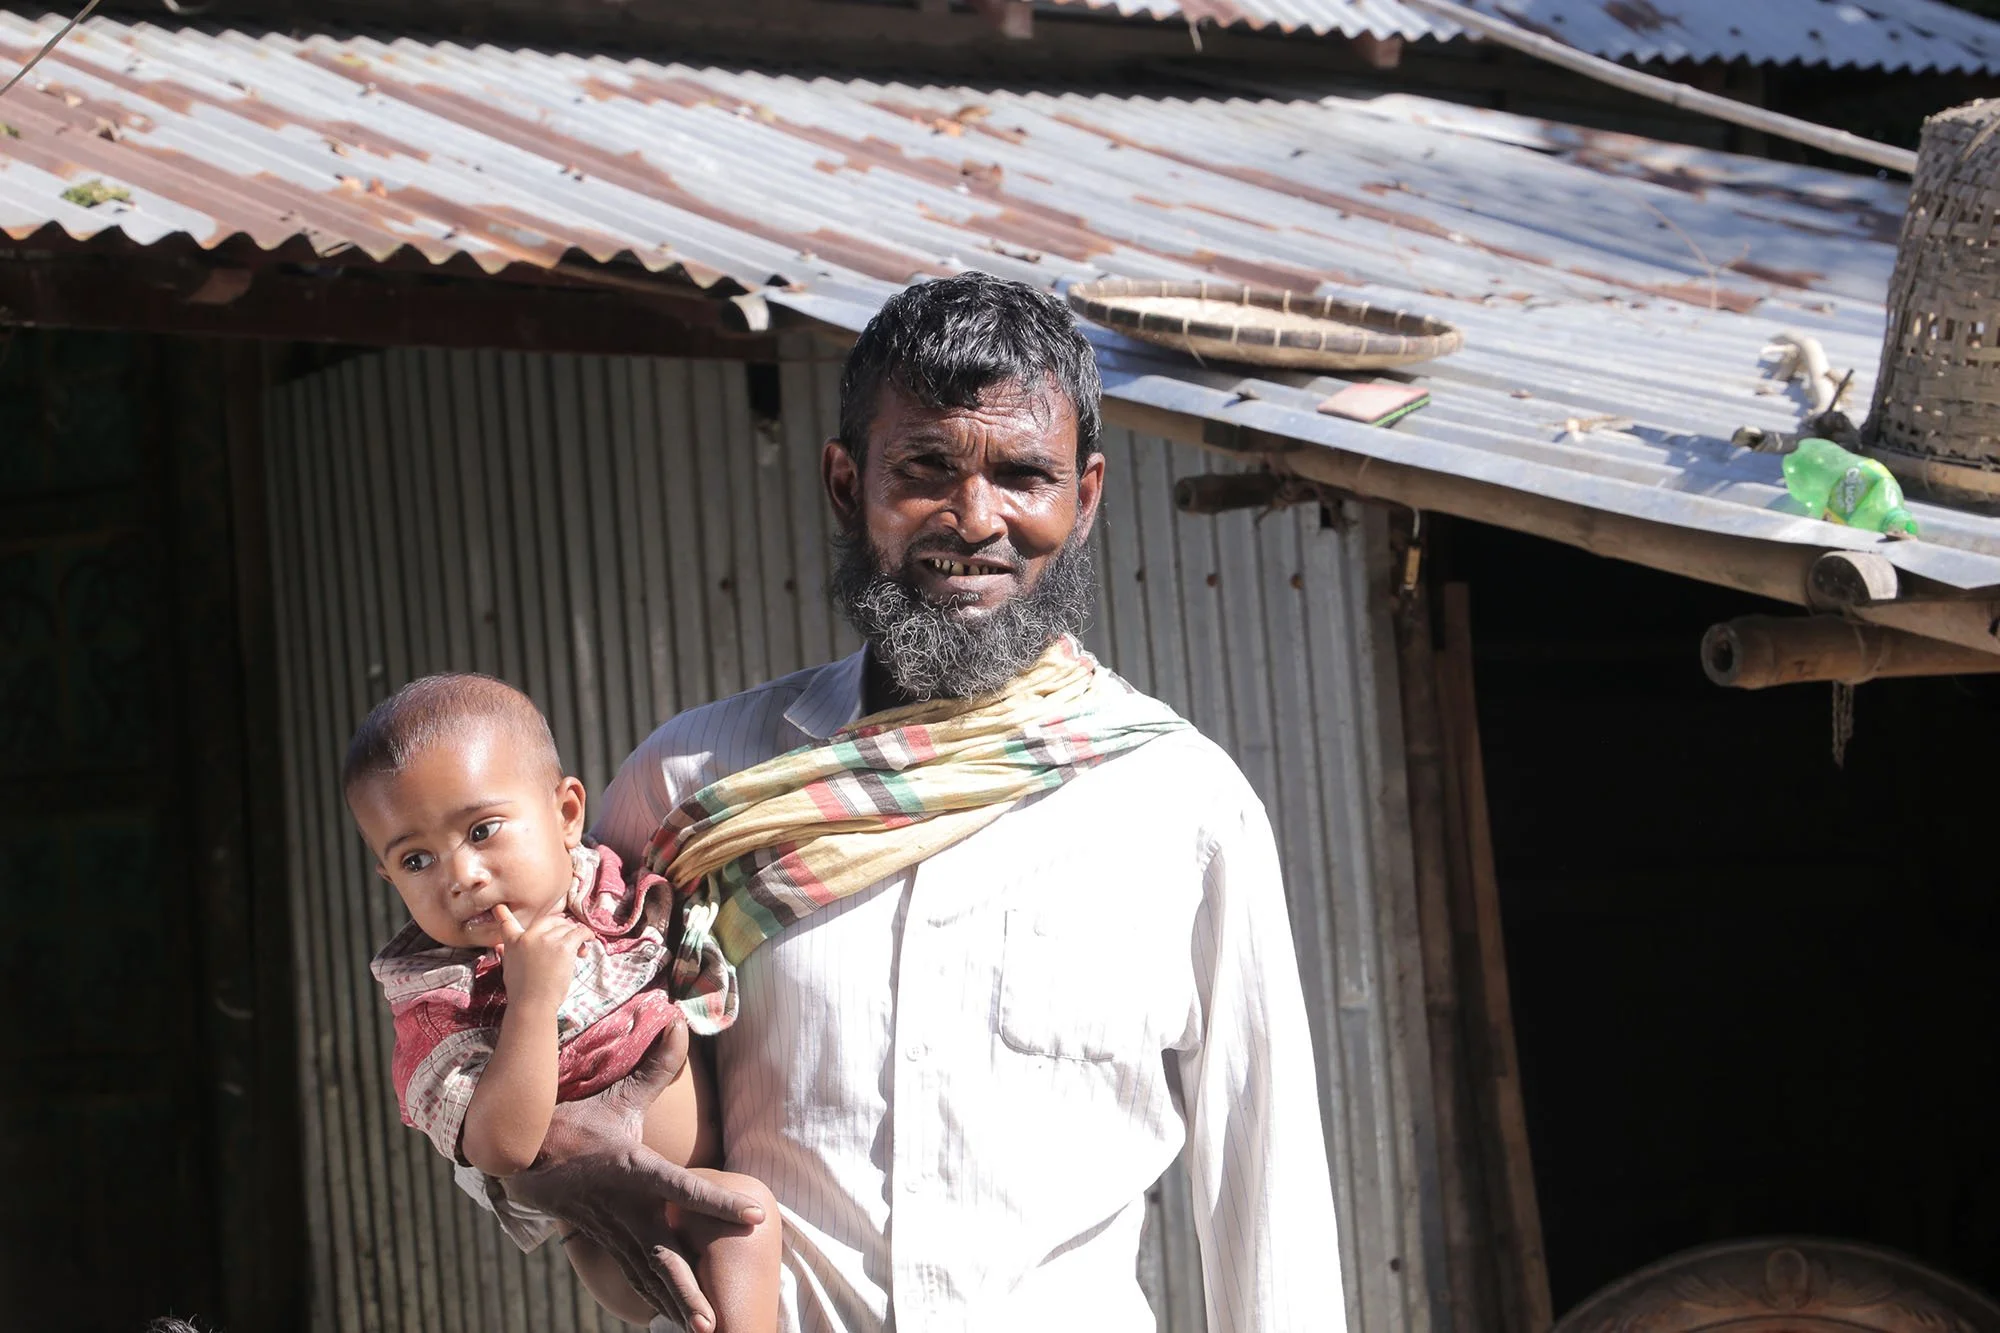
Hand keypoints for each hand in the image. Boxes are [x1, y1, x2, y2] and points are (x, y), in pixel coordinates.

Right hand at [493, 904, 590, 1012]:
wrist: (533, 1004)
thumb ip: (507, 953)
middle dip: (561, 926)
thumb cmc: (522, 991)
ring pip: (567, 927)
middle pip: (549, 920)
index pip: (507, 923)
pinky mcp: (564, 946)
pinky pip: (580, 932)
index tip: (500, 907)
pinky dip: (587, 935)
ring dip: (575, 936)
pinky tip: (589, 940)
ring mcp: (547, 940)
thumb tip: (498, 947)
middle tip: (568, 939)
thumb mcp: (509, 968)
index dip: (503, 913)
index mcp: (513, 942)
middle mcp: (529, 936)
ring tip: (579, 950)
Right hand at [506, 1021, 766, 1331]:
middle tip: (714, 1320)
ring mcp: (609, 1229)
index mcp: (632, 1171)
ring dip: (674, 1302)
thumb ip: (655, 1069)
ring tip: (702, 1330)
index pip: (684, 1189)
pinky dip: (649, 1295)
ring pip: (646, 1273)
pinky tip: (668, 1316)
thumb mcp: (615, 1097)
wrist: (513, 1154)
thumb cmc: (572, 1123)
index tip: (754, 1216)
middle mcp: (623, 1207)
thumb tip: (683, 1024)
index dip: (718, 1203)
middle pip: (662, 1255)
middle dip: (688, 1289)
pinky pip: (629, 1272)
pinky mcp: (599, 1241)